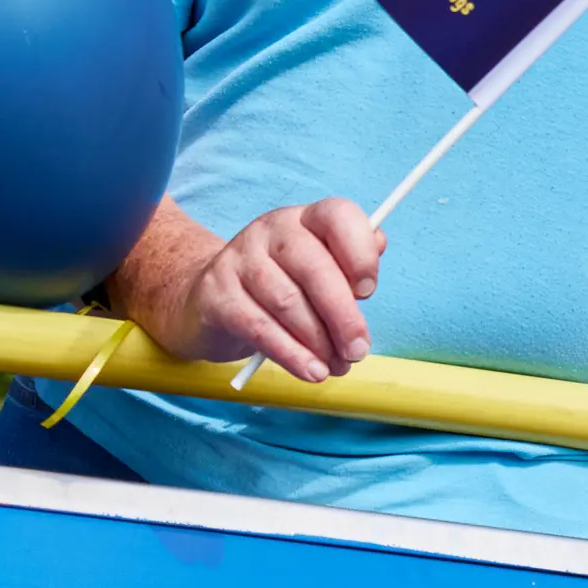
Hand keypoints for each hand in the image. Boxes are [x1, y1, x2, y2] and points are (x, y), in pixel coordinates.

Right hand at [119, 200, 382, 384]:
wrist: (208, 300)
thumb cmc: (281, 285)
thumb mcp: (319, 268)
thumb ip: (351, 260)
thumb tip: (379, 245)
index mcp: (305, 218)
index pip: (337, 216)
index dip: (360, 253)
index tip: (369, 292)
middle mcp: (271, 230)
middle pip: (315, 269)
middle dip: (343, 316)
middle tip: (358, 351)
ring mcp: (239, 260)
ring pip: (288, 303)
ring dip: (319, 343)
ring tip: (336, 367)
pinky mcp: (216, 295)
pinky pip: (260, 328)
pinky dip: (291, 354)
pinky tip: (311, 371)